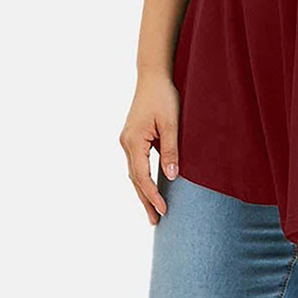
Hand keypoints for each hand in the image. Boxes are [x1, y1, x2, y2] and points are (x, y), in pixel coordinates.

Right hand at [119, 73, 181, 223]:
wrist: (152, 76)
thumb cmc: (163, 97)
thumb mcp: (171, 123)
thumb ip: (171, 150)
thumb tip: (171, 178)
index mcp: (133, 141)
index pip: (142, 177)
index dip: (152, 196)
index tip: (164, 211)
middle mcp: (126, 143)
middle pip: (135, 179)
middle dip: (145, 201)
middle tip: (156, 222)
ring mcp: (126, 141)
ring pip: (134, 173)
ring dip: (143, 192)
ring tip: (153, 211)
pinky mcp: (132, 137)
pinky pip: (136, 164)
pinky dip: (142, 178)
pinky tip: (150, 187)